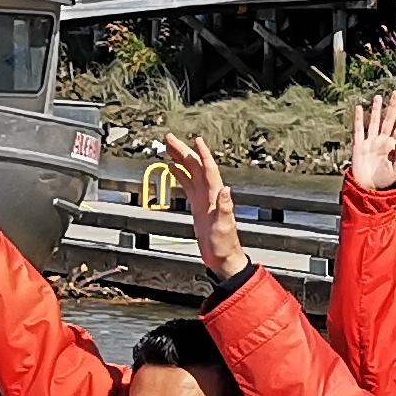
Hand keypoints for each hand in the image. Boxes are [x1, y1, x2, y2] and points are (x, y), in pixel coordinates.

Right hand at [167, 134, 243, 280]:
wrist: (222, 257)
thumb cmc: (224, 244)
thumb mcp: (224, 227)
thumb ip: (225, 208)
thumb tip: (227, 190)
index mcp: (216, 197)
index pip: (209, 170)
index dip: (203, 155)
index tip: (196, 140)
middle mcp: (211, 194)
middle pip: (196, 167)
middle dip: (184, 151)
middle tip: (170, 138)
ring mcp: (204, 199)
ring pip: (190, 173)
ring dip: (180, 159)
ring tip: (169, 147)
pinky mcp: (198, 205)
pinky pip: (188, 185)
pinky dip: (180, 174)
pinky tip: (173, 167)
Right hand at [344, 86, 395, 194]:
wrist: (367, 187)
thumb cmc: (382, 180)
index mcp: (393, 146)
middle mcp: (382, 141)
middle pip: (388, 120)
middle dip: (392, 107)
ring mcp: (371, 142)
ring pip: (374, 121)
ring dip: (377, 109)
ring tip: (379, 97)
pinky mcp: (359, 145)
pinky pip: (359, 130)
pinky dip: (359, 119)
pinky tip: (360, 109)